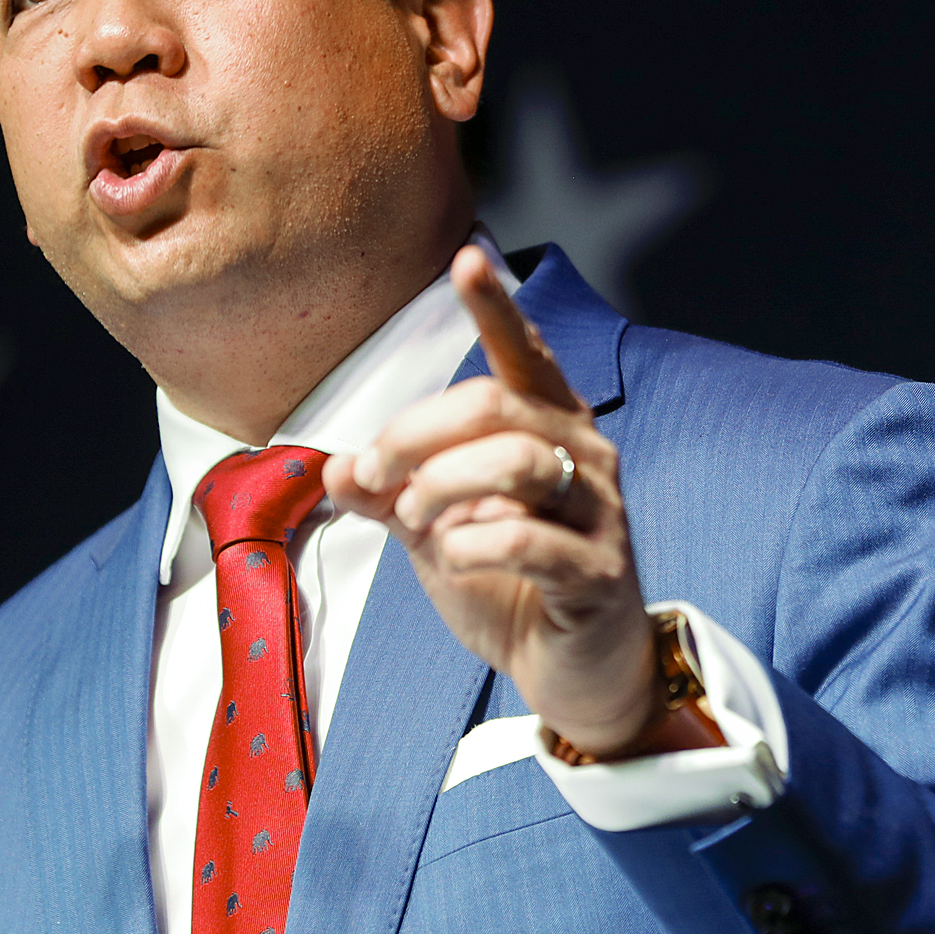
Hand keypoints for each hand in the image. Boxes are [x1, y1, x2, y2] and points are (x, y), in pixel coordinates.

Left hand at [323, 246, 662, 756]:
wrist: (576, 675)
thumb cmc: (513, 588)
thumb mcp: (438, 534)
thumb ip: (392, 496)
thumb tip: (334, 469)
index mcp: (551, 431)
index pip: (525, 356)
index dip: (497, 308)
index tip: (468, 258)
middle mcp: (586, 457)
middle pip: (496, 405)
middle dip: (415, 432)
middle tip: (371, 472)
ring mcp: (600, 513)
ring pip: (516, 462)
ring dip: (440, 486)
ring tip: (412, 519)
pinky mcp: (599, 573)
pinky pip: (528, 539)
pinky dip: (471, 544)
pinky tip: (454, 557)